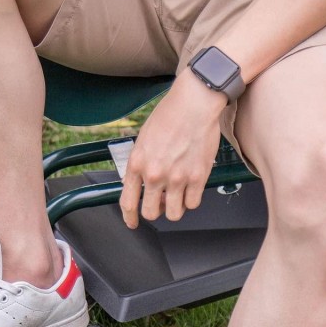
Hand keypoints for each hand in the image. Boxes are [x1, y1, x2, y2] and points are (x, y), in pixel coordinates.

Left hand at [119, 69, 226, 228]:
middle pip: (151, 213)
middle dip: (155, 211)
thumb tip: (140, 183)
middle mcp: (155, 175)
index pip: (128, 202)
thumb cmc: (169, 115)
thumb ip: (140, 164)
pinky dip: (191, 200)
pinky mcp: (197, 178)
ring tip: (178, 196)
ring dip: (175, 208)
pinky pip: (193, 204)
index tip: (133, 222)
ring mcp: (177, 178)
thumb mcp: (143, 139)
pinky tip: (191, 188)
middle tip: (161, 203)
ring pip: (174, 214)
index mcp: (137, 164)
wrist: (194, 104)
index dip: (130, 217)